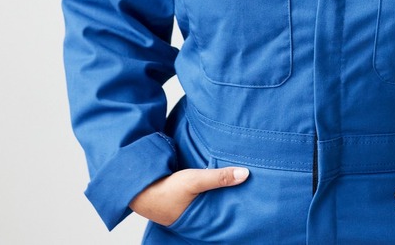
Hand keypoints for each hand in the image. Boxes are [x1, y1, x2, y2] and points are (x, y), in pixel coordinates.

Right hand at [129, 167, 249, 225]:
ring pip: (210, 203)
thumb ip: (218, 177)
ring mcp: (189, 210)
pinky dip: (210, 192)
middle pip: (219, 210)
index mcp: (201, 220)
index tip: (255, 206)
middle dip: (232, 204)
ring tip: (239, 189)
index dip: (238, 213)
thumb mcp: (195, 180)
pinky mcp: (184, 200)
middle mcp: (196, 218)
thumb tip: (246, 174)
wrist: (139, 187)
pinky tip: (217, 184)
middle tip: (251, 196)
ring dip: (220, 196)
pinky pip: (202, 197)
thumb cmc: (166, 189)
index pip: (225, 219)